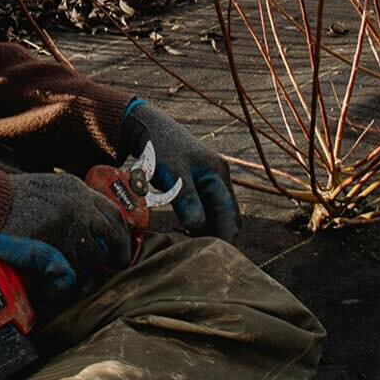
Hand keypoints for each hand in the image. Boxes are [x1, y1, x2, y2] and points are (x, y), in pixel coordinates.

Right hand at [0, 172, 134, 297]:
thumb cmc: (4, 198)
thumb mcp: (44, 188)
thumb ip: (65, 201)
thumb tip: (79, 223)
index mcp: (77, 190)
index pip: (113, 212)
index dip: (121, 232)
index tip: (121, 244)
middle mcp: (79, 207)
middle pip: (112, 236)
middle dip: (115, 254)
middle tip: (114, 265)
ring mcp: (70, 229)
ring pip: (93, 259)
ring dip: (85, 271)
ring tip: (74, 278)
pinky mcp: (57, 250)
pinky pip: (73, 275)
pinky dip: (67, 284)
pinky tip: (59, 286)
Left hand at [120, 99, 239, 240]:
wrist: (148, 127)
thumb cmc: (160, 148)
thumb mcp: (173, 173)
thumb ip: (187, 199)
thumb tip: (199, 227)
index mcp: (218, 175)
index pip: (230, 217)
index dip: (222, 238)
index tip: (206, 252)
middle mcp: (219, 179)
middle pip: (225, 218)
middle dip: (213, 235)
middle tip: (191, 248)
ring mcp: (210, 181)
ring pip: (214, 215)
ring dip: (203, 229)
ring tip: (184, 238)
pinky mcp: (198, 184)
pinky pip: (204, 209)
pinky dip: (196, 220)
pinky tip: (181, 226)